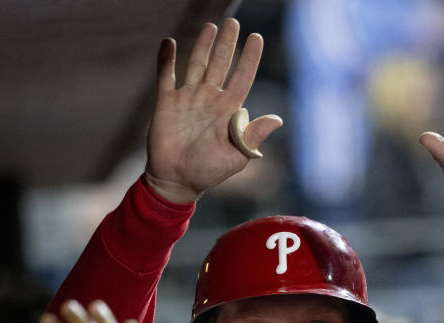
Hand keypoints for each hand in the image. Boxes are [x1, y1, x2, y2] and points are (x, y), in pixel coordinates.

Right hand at [144, 18, 282, 202]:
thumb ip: (252, 136)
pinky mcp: (166, 102)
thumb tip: (277, 119)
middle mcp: (210, 99)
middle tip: (233, 22)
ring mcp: (188, 98)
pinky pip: (166, 76)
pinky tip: (170, 42)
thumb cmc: (208, 171)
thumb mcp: (236, 157)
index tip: (256, 38)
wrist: (177, 180)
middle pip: (220, 64)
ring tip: (210, 26)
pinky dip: (167, 60)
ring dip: (203, 45)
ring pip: (197, 64)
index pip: (242, 78)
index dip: (249, 58)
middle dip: (227, 44)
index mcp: (229, 111)